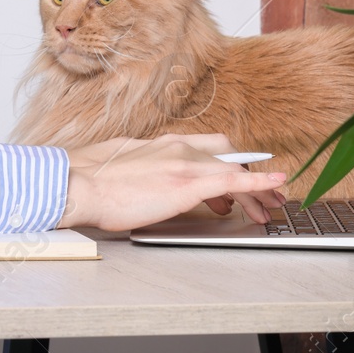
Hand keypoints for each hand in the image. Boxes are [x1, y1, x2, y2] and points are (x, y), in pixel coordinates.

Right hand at [54, 132, 287, 231]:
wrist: (78, 185)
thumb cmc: (90, 183)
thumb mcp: (122, 169)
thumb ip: (143, 172)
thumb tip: (149, 185)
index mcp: (160, 144)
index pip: (205, 148)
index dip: (226, 163)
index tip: (234, 183)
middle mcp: (176, 147)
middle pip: (226, 156)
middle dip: (248, 175)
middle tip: (261, 197)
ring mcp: (184, 162)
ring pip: (234, 169)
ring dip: (255, 188)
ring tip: (267, 208)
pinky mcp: (188, 182)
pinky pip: (234, 181)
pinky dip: (259, 183)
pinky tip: (275, 187)